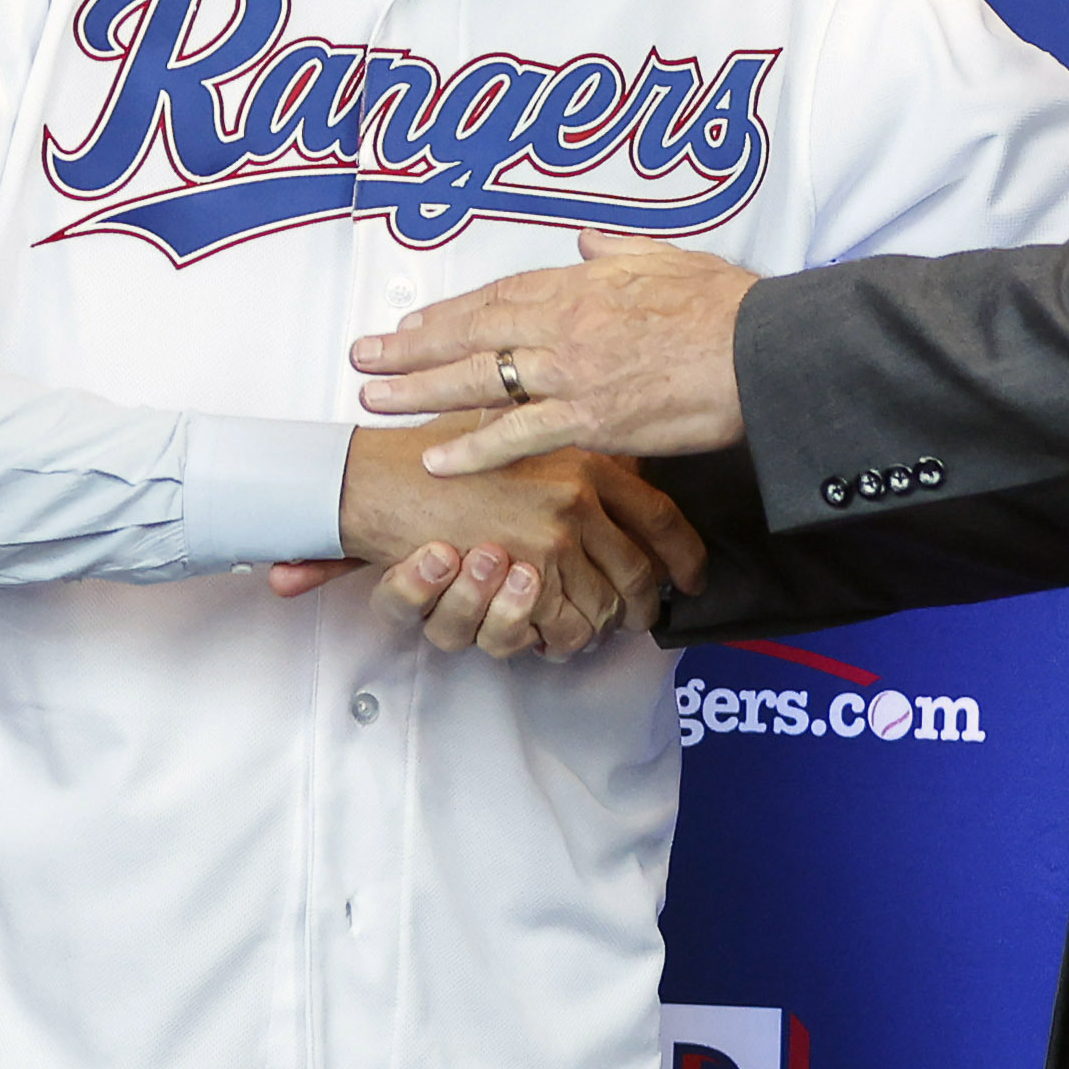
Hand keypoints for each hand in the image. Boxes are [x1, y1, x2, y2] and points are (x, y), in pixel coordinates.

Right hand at [262, 412, 706, 660]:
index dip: (684, 554)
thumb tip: (619, 471)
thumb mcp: (511, 429)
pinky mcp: (522, 579)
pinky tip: (546, 633)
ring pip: (603, 609)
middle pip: (638, 573)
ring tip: (582, 629)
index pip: (660, 515)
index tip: (693, 577)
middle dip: (640, 607)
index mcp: (583, 459)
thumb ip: (563, 449)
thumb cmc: (434, 452)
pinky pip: (563, 629)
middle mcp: (576, 498)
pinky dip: (557, 640)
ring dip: (594, 629)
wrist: (375, 479)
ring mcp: (551, 541)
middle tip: (636, 620)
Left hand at [349, 230, 760, 475]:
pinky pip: (518, 436)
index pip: (495, 298)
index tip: (410, 325)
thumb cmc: (726, 307)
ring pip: (479, 381)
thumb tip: (588, 240)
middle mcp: (563, 325)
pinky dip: (472, 447)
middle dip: (410, 348)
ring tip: (373, 400)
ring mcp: (572, 374)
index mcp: (580, 284)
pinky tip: (435, 458)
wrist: (764, 352)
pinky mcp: (591, 420)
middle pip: (470, 334)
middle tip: (362, 359)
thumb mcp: (667, 258)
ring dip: (420, 390)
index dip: (447, 314)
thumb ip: (617, 252)